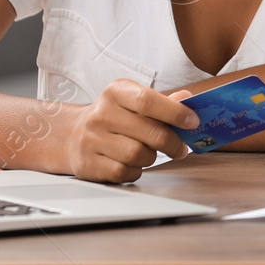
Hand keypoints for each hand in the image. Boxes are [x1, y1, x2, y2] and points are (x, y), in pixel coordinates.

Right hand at [61, 79, 198, 182]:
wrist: (71, 135)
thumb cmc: (111, 117)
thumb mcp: (132, 100)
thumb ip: (161, 102)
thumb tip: (187, 98)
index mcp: (115, 92)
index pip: (148, 100)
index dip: (175, 112)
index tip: (193, 121)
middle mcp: (101, 113)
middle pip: (149, 132)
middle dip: (172, 143)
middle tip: (180, 148)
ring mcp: (92, 139)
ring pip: (138, 155)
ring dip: (152, 157)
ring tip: (149, 153)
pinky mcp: (88, 163)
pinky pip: (124, 172)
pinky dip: (135, 170)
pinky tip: (133, 163)